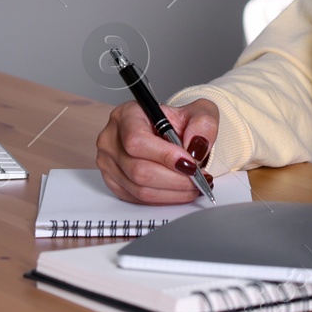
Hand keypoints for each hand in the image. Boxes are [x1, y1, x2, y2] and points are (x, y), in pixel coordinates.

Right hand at [95, 98, 219, 204]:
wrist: (167, 132)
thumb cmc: (177, 121)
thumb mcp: (198, 112)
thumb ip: (203, 124)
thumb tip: (197, 148)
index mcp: (127, 114)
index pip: (137, 140)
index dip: (165, 156)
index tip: (190, 164)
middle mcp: (111, 138)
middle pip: (138, 169)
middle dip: (175, 179)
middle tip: (199, 179)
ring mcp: (108, 163)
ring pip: (139, 188)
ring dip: (172, 192)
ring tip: (194, 186)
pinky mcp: (114, 182)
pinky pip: (139, 199)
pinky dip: (164, 198)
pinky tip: (180, 190)